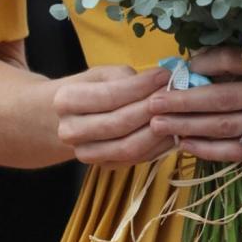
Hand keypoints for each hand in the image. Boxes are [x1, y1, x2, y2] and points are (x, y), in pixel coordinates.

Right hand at [53, 64, 173, 167]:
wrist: (68, 118)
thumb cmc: (91, 89)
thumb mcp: (102, 75)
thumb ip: (126, 78)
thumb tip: (159, 83)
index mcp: (66, 101)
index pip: (110, 96)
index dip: (140, 87)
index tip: (164, 75)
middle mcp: (71, 131)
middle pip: (119, 124)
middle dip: (151, 109)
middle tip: (174, 96)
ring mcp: (86, 153)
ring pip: (129, 147)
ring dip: (157, 131)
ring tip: (175, 114)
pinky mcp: (103, 166)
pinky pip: (136, 160)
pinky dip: (157, 146)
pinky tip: (170, 131)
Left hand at [148, 46, 241, 160]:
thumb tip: (195, 62)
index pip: (234, 61)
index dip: (203, 64)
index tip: (178, 68)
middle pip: (226, 99)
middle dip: (185, 102)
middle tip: (153, 103)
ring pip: (231, 127)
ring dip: (191, 127)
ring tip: (161, 125)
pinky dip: (212, 149)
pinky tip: (188, 144)